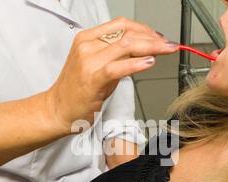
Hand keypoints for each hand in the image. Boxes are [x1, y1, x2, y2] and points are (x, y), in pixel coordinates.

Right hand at [45, 17, 177, 133]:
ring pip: (126, 45)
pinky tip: (150, 63)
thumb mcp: (98, 66)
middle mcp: (87, 45)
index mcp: (87, 38)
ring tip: (166, 50)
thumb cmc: (78, 91)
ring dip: (151, 47)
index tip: (159, 37)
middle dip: (153, 37)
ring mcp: (89, 61)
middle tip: (169, 44)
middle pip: (127, 33)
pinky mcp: (93, 77)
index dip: (144, 29)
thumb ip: (117, 56)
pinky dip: (137, 63)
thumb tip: (143, 51)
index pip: (121, 25)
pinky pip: (119, 67)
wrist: (58, 110)